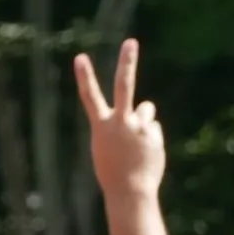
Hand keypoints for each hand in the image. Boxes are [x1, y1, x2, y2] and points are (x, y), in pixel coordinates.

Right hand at [75, 39, 163, 196]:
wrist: (129, 191)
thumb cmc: (114, 172)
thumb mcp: (108, 147)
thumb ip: (122, 125)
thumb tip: (144, 109)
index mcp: (101, 126)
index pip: (90, 97)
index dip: (84, 77)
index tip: (80, 57)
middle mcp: (120, 122)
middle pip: (124, 86)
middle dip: (126, 62)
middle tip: (130, 43)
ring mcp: (138, 127)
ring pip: (146, 109)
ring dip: (143, 120)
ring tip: (137, 143)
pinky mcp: (153, 134)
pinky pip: (153, 128)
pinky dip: (150, 138)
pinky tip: (145, 153)